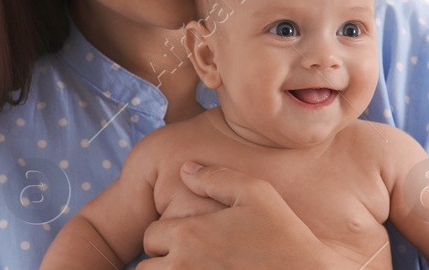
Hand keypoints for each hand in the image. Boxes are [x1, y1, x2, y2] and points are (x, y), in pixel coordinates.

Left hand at [136, 161, 357, 269]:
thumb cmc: (282, 233)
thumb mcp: (257, 193)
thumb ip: (217, 177)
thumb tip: (186, 169)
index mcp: (189, 235)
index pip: (151, 235)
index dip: (167, 233)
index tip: (190, 235)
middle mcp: (182, 266)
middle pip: (146, 266)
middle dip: (163, 259)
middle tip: (191, 256)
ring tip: (194, 267)